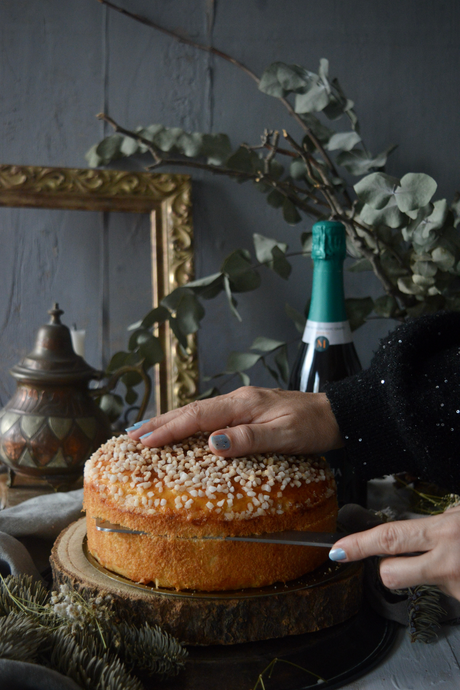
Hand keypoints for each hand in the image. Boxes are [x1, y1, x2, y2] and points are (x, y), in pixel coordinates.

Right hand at [127, 386, 343, 456]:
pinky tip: (181, 432)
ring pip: (197, 412)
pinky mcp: (246, 412)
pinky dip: (188, 424)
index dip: (168, 430)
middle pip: (190, 410)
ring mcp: (241, 405)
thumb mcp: (286, 435)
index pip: (197, 417)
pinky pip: (209, 417)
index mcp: (243, 404)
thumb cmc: (314, 426)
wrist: (336, 414)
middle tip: (130, 437)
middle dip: (159, 423)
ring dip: (170, 422)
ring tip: (145, 433)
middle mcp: (238, 400)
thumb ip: (250, 439)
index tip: (143, 442)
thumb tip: (212, 444)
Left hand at [329, 506, 459, 600]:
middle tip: (399, 558)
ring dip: (428, 573)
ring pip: (419, 584)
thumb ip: (434, 523)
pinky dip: (451, 580)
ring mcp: (455, 586)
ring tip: (453, 559)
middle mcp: (446, 561)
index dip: (359, 545)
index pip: (389, 538)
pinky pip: (445, 591)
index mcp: (443, 531)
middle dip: (385, 568)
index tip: (337, 550)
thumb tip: (413, 529)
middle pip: (391, 574)